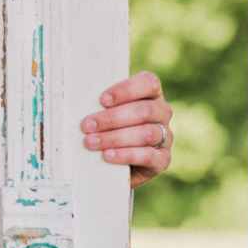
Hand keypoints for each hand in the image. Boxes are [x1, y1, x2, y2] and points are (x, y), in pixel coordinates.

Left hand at [80, 71, 172, 187]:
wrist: (116, 164)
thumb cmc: (108, 129)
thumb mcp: (107, 112)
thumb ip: (104, 104)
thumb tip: (81, 99)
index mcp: (152, 95)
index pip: (150, 83)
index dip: (127, 90)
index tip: (102, 100)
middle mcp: (162, 113)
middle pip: (145, 111)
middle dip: (112, 118)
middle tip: (87, 125)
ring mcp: (166, 137)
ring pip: (146, 133)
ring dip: (115, 138)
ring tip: (91, 142)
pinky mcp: (163, 159)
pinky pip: (149, 156)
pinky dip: (126, 155)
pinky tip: (107, 155)